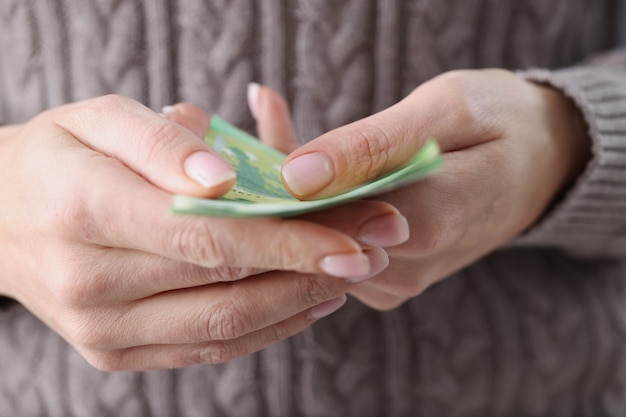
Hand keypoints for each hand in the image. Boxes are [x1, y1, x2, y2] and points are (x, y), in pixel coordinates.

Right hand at [0, 95, 399, 369]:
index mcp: (84, 211)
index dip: (288, 242)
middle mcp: (90, 283)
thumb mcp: (100, 118)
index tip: (355, 239)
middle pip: (225, 287)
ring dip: (297, 304)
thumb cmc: (59, 157)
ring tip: (349, 276)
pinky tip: (304, 303)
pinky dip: (264, 329)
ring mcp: (100, 330)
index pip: (206, 236)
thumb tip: (224, 180)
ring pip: (223, 328)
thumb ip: (161, 143)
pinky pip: (205, 350)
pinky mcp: (113, 354)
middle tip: (375, 250)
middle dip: (311, 270)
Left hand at [251, 69, 590, 309]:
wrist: (540, 166)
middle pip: (311, 235)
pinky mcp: (383, 281)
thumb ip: (374, 146)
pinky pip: (328, 246)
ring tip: (275, 126)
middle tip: (255, 122)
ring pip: (312, 243)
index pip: (326, 219)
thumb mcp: (447, 110)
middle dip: (274, 184)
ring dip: (288, 192)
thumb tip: (296, 177)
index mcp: (429, 224)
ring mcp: (393, 282)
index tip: (246, 146)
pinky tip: (302, 162)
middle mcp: (406, 269)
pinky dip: (310, 206)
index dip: (279, 187)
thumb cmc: (500, 125)